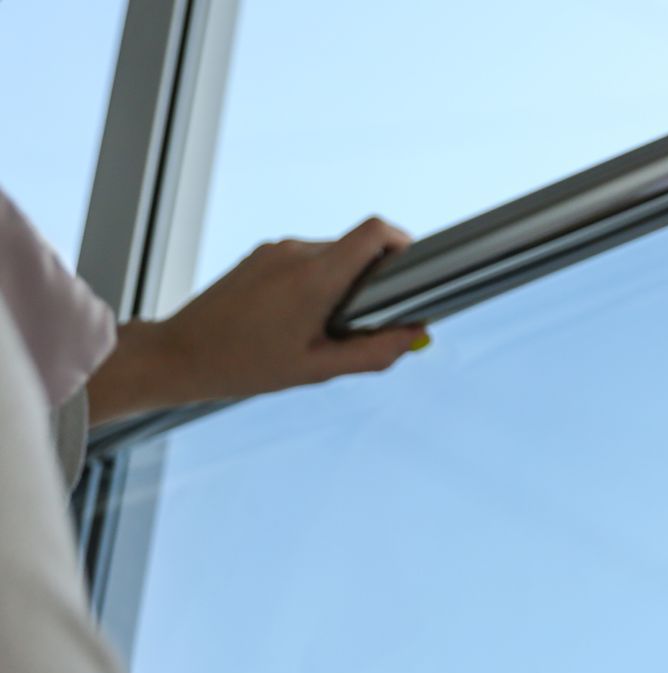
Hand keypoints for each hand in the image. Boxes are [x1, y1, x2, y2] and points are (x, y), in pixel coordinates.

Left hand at [87, 217, 429, 424]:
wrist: (178, 355)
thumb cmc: (244, 366)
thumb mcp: (317, 370)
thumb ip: (373, 353)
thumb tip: (415, 336)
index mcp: (313, 279)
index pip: (374, 232)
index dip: (403, 243)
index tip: (414, 270)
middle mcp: (295, 253)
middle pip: (358, 248)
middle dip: (374, 280)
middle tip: (370, 321)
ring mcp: (275, 250)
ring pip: (333, 256)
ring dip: (343, 284)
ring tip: (324, 327)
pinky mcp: (260, 254)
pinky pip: (306, 260)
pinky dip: (317, 283)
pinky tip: (298, 319)